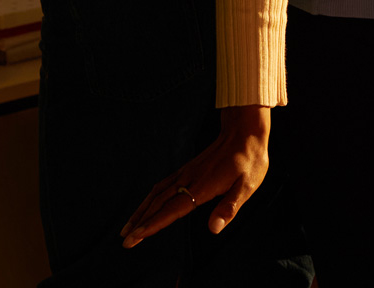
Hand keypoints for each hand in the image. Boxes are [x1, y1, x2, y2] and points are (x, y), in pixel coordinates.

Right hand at [121, 105, 270, 246]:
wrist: (244, 132)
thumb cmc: (249, 161)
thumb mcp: (247, 186)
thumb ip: (229, 208)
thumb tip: (214, 229)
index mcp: (202, 187)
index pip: (172, 210)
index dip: (153, 225)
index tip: (135, 237)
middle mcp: (188, 179)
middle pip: (158, 204)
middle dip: (140, 223)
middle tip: (124, 241)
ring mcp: (185, 172)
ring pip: (156, 194)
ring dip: (141, 211)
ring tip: (127, 227)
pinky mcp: (186, 169)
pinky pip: (162, 185)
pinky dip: (150, 198)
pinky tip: (146, 205)